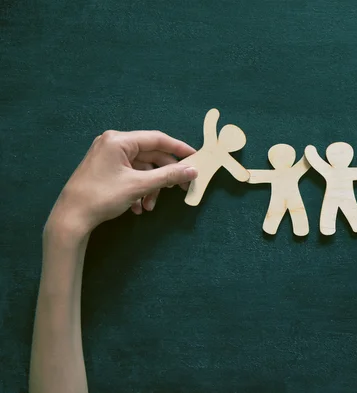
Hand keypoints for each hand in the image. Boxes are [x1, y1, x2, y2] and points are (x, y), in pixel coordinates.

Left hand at [47, 130, 197, 237]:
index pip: (157, 139)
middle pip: (150, 155)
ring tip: (150, 206)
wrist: (71, 218)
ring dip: (150, 187)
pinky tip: (139, 206)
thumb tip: (192, 170)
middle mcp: (113, 143)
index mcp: (119, 140)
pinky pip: (130, 175)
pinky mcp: (105, 170)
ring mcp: (108, 156)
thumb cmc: (103, 196)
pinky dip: (138, 189)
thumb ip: (168, 175)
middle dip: (164, 175)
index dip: (179, 149)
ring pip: (141, 168)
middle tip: (181, 187)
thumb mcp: (139, 185)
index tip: (196, 157)